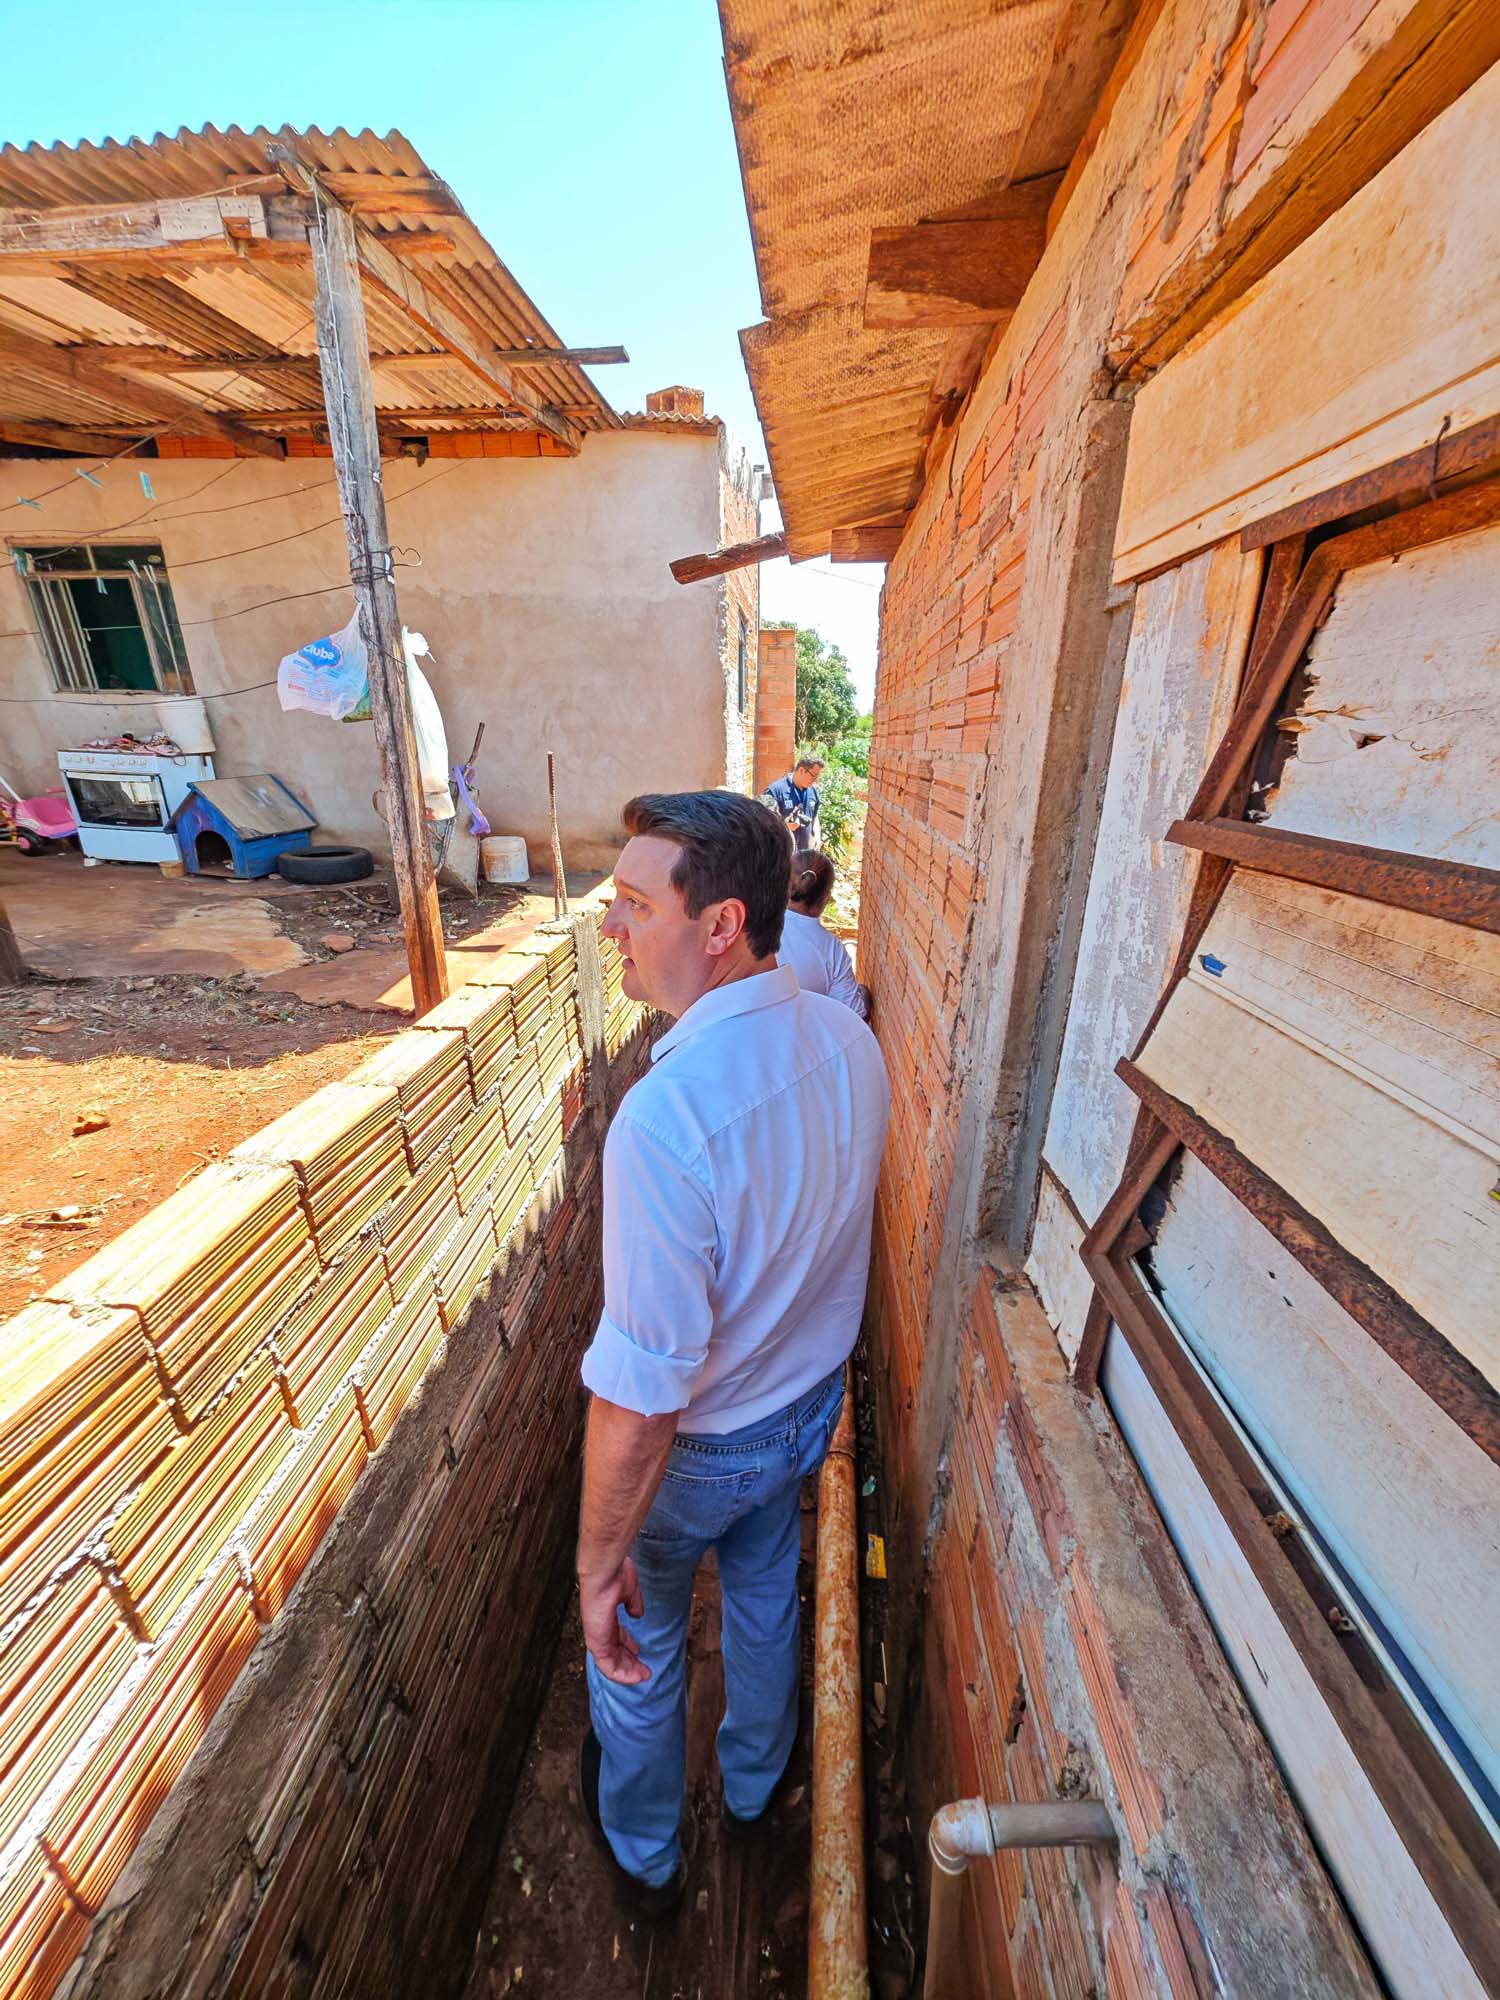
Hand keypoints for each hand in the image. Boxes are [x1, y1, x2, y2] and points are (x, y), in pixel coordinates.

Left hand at [579, 1557, 649, 1684]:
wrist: (604, 1573)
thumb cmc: (614, 1575)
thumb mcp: (629, 1592)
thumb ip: (633, 1604)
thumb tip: (637, 1613)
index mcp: (606, 1617)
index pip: (615, 1639)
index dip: (628, 1647)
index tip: (639, 1652)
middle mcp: (600, 1629)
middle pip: (614, 1653)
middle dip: (630, 1663)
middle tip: (643, 1670)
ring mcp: (597, 1637)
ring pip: (611, 1664)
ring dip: (628, 1672)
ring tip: (642, 1676)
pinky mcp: (596, 1643)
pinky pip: (607, 1667)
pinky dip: (621, 1675)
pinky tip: (634, 1677)